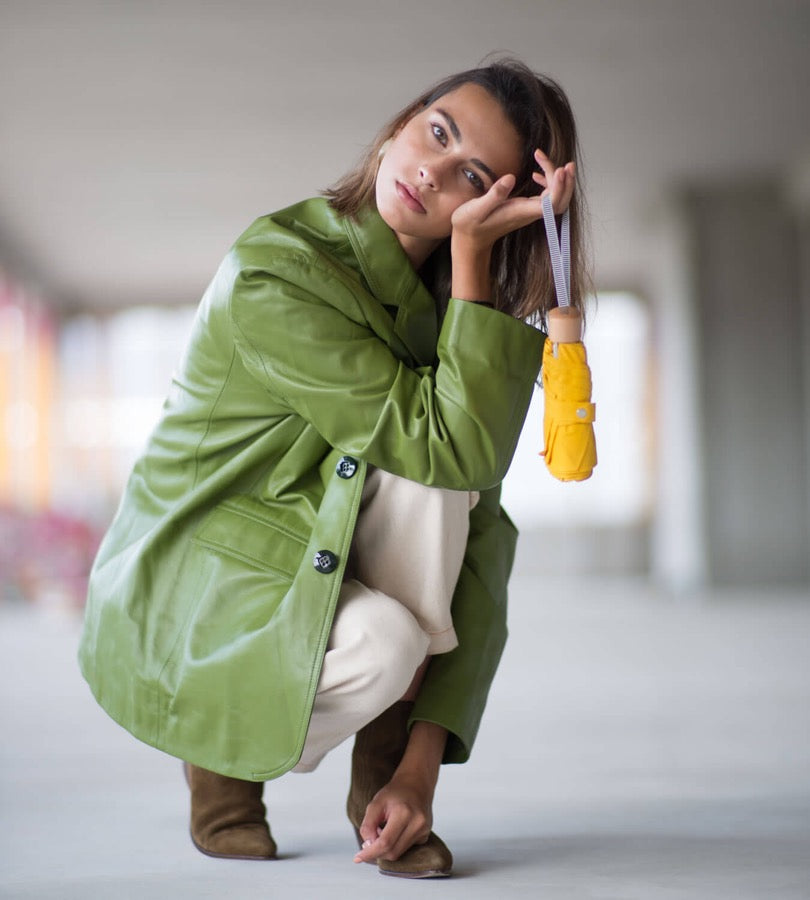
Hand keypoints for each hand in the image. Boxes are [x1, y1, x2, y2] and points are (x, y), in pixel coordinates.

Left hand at [352, 774, 433, 863]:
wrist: (416, 784)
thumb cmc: (395, 792)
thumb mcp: (376, 803)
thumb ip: (368, 824)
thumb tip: (368, 845)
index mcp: (404, 813)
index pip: (385, 843)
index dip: (370, 853)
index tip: (358, 858)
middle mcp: (417, 823)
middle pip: (392, 852)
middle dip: (377, 852)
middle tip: (369, 840)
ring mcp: (424, 831)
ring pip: (399, 853)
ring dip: (386, 848)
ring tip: (382, 830)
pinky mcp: (425, 836)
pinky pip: (405, 849)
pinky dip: (395, 845)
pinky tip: (394, 831)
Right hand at [450, 150, 575, 254]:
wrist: (469, 241)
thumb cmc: (470, 226)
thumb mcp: (476, 209)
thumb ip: (494, 195)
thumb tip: (510, 178)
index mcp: (520, 212)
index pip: (550, 203)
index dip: (559, 187)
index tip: (558, 170)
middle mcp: (528, 213)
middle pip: (559, 201)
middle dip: (566, 183)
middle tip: (567, 164)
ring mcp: (528, 211)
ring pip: (555, 199)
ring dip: (560, 182)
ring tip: (555, 163)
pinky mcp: (525, 208)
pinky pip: (545, 197)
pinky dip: (547, 183)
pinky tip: (537, 173)